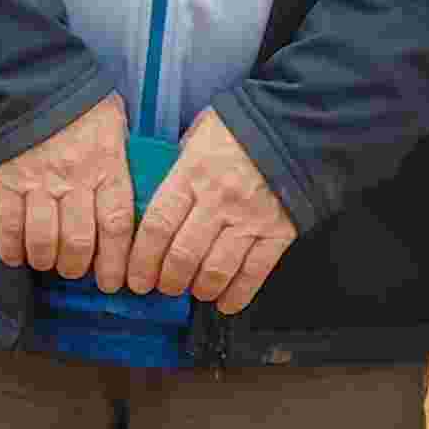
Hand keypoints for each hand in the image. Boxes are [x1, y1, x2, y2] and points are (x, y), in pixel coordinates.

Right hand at [0, 93, 136, 288]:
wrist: (29, 79)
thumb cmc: (79, 101)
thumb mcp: (115, 123)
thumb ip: (125, 159)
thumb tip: (141, 191)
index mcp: (107, 166)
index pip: (117, 224)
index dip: (117, 260)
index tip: (117, 281)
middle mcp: (75, 179)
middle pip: (80, 241)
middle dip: (80, 266)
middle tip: (80, 272)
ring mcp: (39, 182)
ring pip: (45, 240)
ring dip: (49, 261)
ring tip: (52, 263)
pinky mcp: (7, 182)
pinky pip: (8, 227)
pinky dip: (12, 249)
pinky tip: (17, 256)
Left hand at [125, 108, 294, 314]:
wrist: (293, 124)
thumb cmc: (238, 129)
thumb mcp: (197, 136)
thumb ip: (177, 168)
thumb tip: (154, 195)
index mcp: (192, 174)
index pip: (157, 226)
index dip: (141, 260)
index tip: (135, 277)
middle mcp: (218, 200)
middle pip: (183, 255)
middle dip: (167, 280)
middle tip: (163, 287)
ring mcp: (250, 218)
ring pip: (216, 269)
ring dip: (200, 288)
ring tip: (194, 291)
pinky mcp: (279, 231)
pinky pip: (255, 272)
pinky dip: (238, 294)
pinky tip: (226, 303)